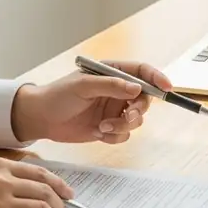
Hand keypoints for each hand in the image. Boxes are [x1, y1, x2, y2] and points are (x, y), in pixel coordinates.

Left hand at [12, 61, 171, 143]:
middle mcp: (116, 91)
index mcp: (112, 73)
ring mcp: (113, 109)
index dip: (157, 78)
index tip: (167, 88)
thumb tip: (137, 88)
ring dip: (124, 125)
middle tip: (127, 116)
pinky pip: (124, 134)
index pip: (142, 72)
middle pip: (144, 99)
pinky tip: (99, 133)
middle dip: (138, 110)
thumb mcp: (83, 86)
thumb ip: (111, 85)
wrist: (40, 119)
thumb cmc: (57, 96)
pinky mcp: (108, 127)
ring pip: (136, 119)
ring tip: (104, 127)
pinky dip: (115, 136)